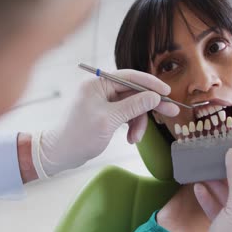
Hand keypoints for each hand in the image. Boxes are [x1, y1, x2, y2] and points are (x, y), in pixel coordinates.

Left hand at [39, 69, 178, 175]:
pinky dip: (131, 126)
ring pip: (131, 106)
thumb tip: (154, 96)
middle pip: (133, 92)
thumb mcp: (109, 120)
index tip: (167, 92)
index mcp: (97, 84)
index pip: (129, 77)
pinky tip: (131, 138)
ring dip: (138, 122)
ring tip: (136, 138)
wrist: (59, 154)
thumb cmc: (78, 136)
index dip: (150, 83)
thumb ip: (133, 106)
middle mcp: (100, 89)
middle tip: (171, 112)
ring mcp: (103, 101)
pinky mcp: (105, 113)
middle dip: (150, 105)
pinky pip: (125, 115)